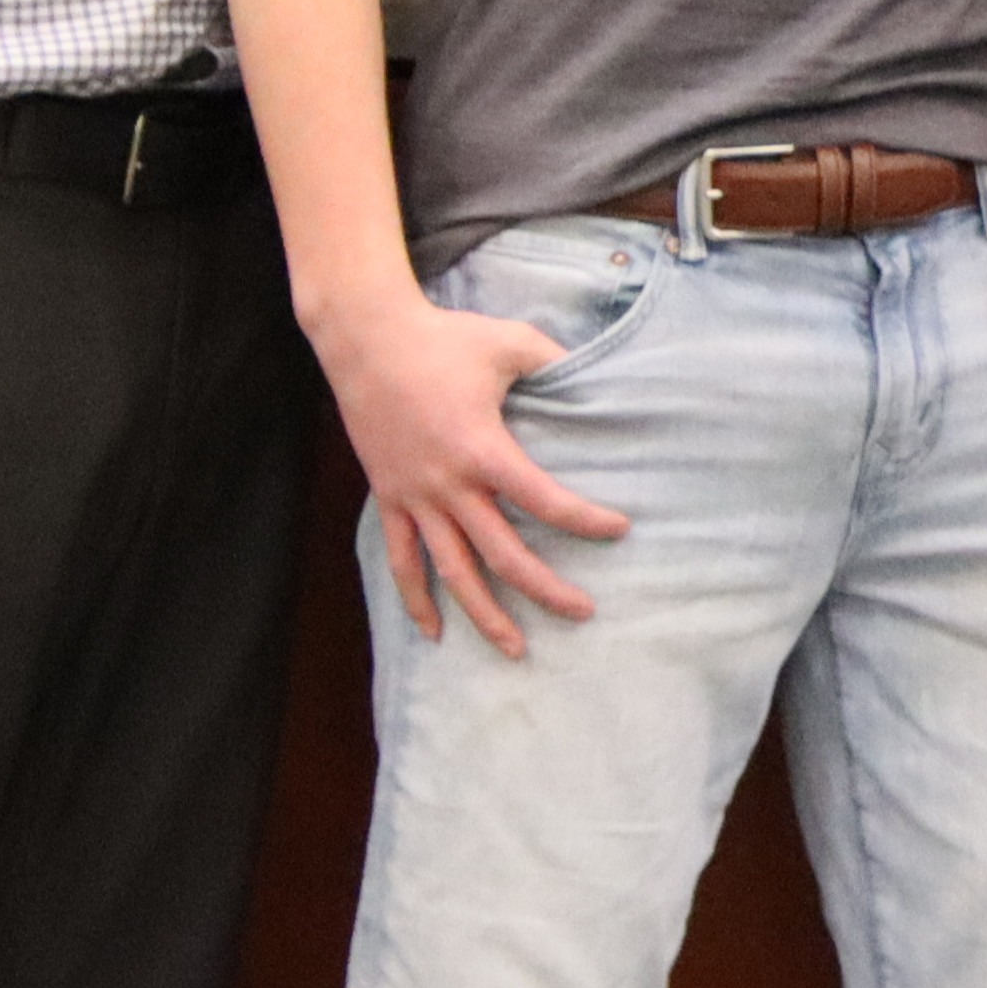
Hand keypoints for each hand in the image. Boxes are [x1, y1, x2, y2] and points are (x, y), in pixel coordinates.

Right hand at [317, 289, 630, 659]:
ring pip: (451, 572)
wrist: (366, 338)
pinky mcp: (388, 498)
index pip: (545, 500)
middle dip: (545, 590)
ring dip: (483, 613)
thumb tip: (600, 372)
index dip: (586, 520)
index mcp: (484, 450)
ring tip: (515, 649)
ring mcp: (414, 497)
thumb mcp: (512, 342)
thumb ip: (558, 361)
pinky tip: (434, 631)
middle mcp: (448, 485)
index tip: (619, 530)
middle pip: (502, 555)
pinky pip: (402, 559)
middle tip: (584, 613)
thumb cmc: (444, 338)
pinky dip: (415, 598)